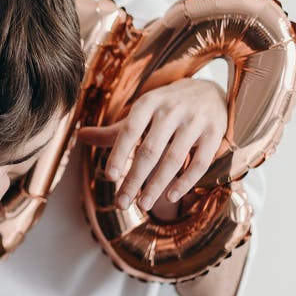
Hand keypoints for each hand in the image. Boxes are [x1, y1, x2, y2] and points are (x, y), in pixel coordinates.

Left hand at [76, 79, 226, 213]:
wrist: (209, 90)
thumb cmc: (165, 108)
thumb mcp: (140, 114)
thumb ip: (112, 131)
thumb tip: (79, 136)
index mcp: (148, 103)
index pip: (129, 131)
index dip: (119, 154)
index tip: (109, 177)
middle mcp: (171, 109)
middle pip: (149, 150)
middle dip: (134, 179)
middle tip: (121, 203)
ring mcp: (195, 121)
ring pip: (173, 159)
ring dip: (156, 185)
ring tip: (142, 205)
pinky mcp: (215, 132)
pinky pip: (199, 162)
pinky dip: (185, 182)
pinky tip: (170, 197)